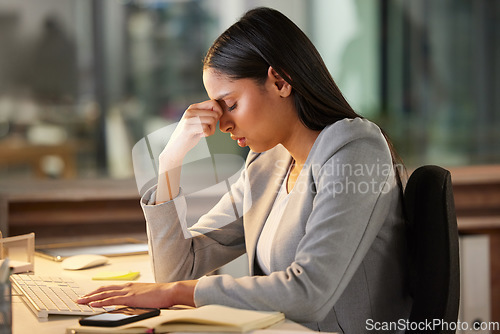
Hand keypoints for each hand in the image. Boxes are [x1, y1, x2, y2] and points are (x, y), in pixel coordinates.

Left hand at [76, 281, 196, 308]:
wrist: (169, 291)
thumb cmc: (161, 294)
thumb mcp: (146, 295)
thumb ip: (137, 298)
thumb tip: (132, 303)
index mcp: (131, 286)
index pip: (110, 288)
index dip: (98, 291)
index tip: (89, 295)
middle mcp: (127, 286)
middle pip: (104, 289)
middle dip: (90, 294)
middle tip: (80, 298)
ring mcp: (128, 291)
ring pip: (104, 294)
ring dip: (91, 297)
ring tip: (81, 301)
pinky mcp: (130, 298)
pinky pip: (111, 300)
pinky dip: (101, 302)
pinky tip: (93, 304)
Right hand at [160, 100, 222, 168]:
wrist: (176, 146)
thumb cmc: (190, 134)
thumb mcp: (198, 121)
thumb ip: (207, 115)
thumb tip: (220, 111)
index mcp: (194, 107)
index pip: (213, 103)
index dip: (219, 112)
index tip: (214, 121)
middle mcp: (190, 111)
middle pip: (215, 113)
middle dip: (215, 124)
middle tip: (208, 130)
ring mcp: (188, 119)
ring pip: (211, 120)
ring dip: (211, 130)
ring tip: (204, 133)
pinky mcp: (188, 128)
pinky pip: (205, 128)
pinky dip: (207, 133)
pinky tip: (201, 135)